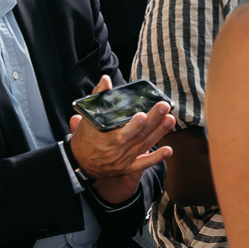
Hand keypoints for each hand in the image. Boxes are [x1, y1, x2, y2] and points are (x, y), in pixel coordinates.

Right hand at [66, 75, 174, 202]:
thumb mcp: (87, 117)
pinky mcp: (127, 168)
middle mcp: (116, 151)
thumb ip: (98, 97)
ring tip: (170, 119)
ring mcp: (123, 160)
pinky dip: (156, 158)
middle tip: (164, 107)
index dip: (134, 126)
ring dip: (159, 133)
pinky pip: (144, 164)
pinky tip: (169, 150)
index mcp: (106, 139)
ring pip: (144, 145)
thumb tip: (106, 79)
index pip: (122, 133)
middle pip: (139, 135)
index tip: (143, 115)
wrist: (79, 163)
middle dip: (154, 121)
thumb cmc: (84, 138)